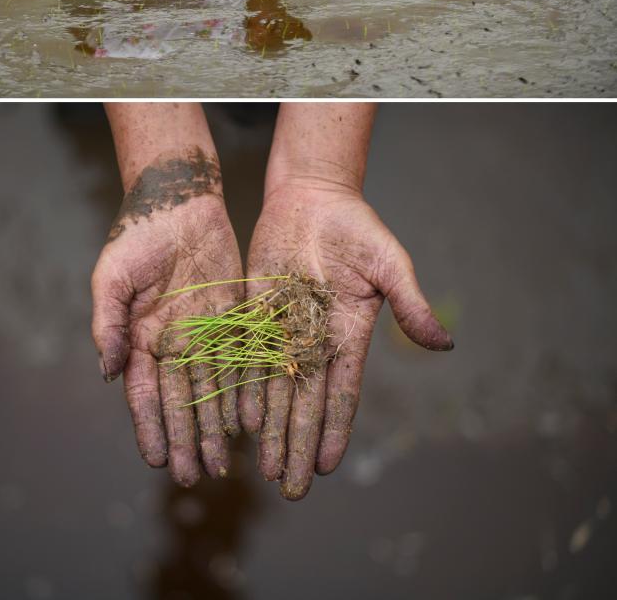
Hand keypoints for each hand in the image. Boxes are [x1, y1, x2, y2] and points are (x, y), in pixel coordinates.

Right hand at [91, 182, 243, 486]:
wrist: (178, 200)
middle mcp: (174, 341)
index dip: (152, 427)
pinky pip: (241, 357)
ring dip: (216, 425)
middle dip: (188, 439)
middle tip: (197, 477)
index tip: (159, 460)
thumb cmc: (137, 235)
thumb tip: (108, 373)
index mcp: (141, 336)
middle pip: (181, 399)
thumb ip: (109, 324)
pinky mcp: (234, 314)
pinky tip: (250, 419)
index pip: (146, 392)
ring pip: (212, 387)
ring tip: (225, 464)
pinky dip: (244, 389)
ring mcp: (205, 330)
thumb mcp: (112, 277)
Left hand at [238, 182, 452, 499]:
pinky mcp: (256, 309)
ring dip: (270, 428)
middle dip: (296, 444)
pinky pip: (247, 355)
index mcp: (349, 334)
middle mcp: (314, 339)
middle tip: (288, 489)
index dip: (331, 429)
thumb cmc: (358, 228)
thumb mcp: (390, 263)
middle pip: (304, 401)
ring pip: (274, 387)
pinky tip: (239, 418)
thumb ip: (411, 304)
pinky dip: (244, 386)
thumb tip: (446, 344)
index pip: (341, 392)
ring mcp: (283, 326)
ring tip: (263, 469)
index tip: (324, 467)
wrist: (314, 197)